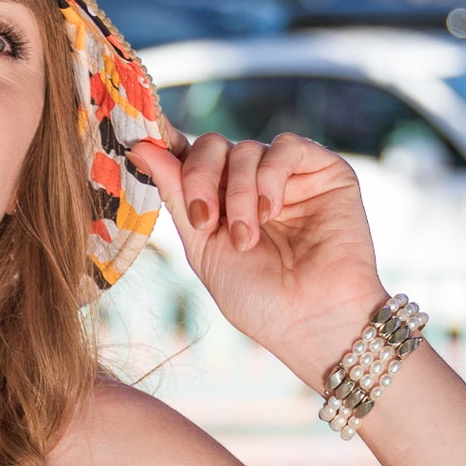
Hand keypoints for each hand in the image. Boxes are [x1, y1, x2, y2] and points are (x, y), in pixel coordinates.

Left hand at [128, 129, 388, 386]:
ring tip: (248, 237)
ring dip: (240, 193)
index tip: (142, 148)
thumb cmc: (258, 299)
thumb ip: (178, 196)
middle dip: (200, 178)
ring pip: (246, 148)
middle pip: (213, 146)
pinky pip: (286, 147)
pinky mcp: (324, 171)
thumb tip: (141, 146)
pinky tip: (272, 211)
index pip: (190, 158)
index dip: (168, 149)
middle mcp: (253, 184)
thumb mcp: (203, 248)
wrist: (312, 320)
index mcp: (222, 202)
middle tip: (205, 220)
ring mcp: (289, 176)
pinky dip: (270, 176)